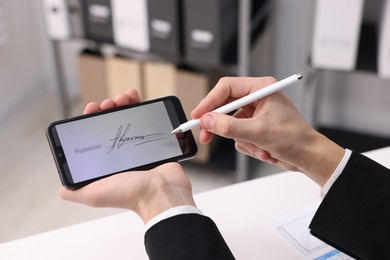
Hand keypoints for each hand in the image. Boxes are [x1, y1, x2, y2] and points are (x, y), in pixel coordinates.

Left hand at [60, 89, 195, 222]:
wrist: (161, 191)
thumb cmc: (130, 193)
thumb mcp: (94, 195)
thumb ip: (74, 191)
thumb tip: (62, 189)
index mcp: (106, 164)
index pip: (93, 136)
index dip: (90, 121)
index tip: (92, 109)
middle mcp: (120, 155)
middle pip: (110, 124)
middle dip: (106, 110)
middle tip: (108, 104)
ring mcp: (137, 146)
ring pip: (126, 118)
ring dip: (122, 104)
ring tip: (123, 98)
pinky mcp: (152, 140)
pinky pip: (144, 118)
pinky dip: (138, 104)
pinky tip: (134, 96)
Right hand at [191, 77, 344, 185]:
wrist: (308, 156)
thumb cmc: (294, 138)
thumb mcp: (258, 132)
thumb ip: (229, 126)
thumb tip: (207, 121)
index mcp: (261, 89)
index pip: (227, 88)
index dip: (209, 101)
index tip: (198, 115)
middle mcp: (257, 98)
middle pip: (225, 107)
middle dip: (221, 126)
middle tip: (206, 136)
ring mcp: (255, 114)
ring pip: (230, 125)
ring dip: (242, 140)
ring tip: (260, 148)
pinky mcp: (254, 127)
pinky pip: (238, 136)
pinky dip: (248, 146)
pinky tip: (263, 151)